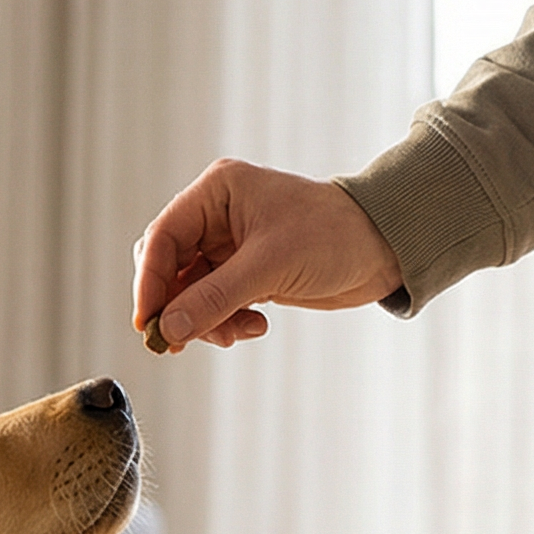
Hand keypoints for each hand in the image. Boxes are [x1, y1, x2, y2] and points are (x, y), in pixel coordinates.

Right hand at [132, 159, 403, 351]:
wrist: (384, 248)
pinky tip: (254, 326)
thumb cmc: (335, 236)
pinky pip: (211, 304)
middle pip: (167, 267)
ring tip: (234, 334)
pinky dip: (224, 322)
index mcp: (217, 193)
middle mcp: (216, 215)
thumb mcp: (270, 267)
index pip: (162, 238)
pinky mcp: (243, 272)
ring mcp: (228, 245)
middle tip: (180, 340)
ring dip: (204, 320)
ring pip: (187, 292)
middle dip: (175, 306)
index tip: (149, 324)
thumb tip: (168, 329)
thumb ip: (213, 299)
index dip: (150, 283)